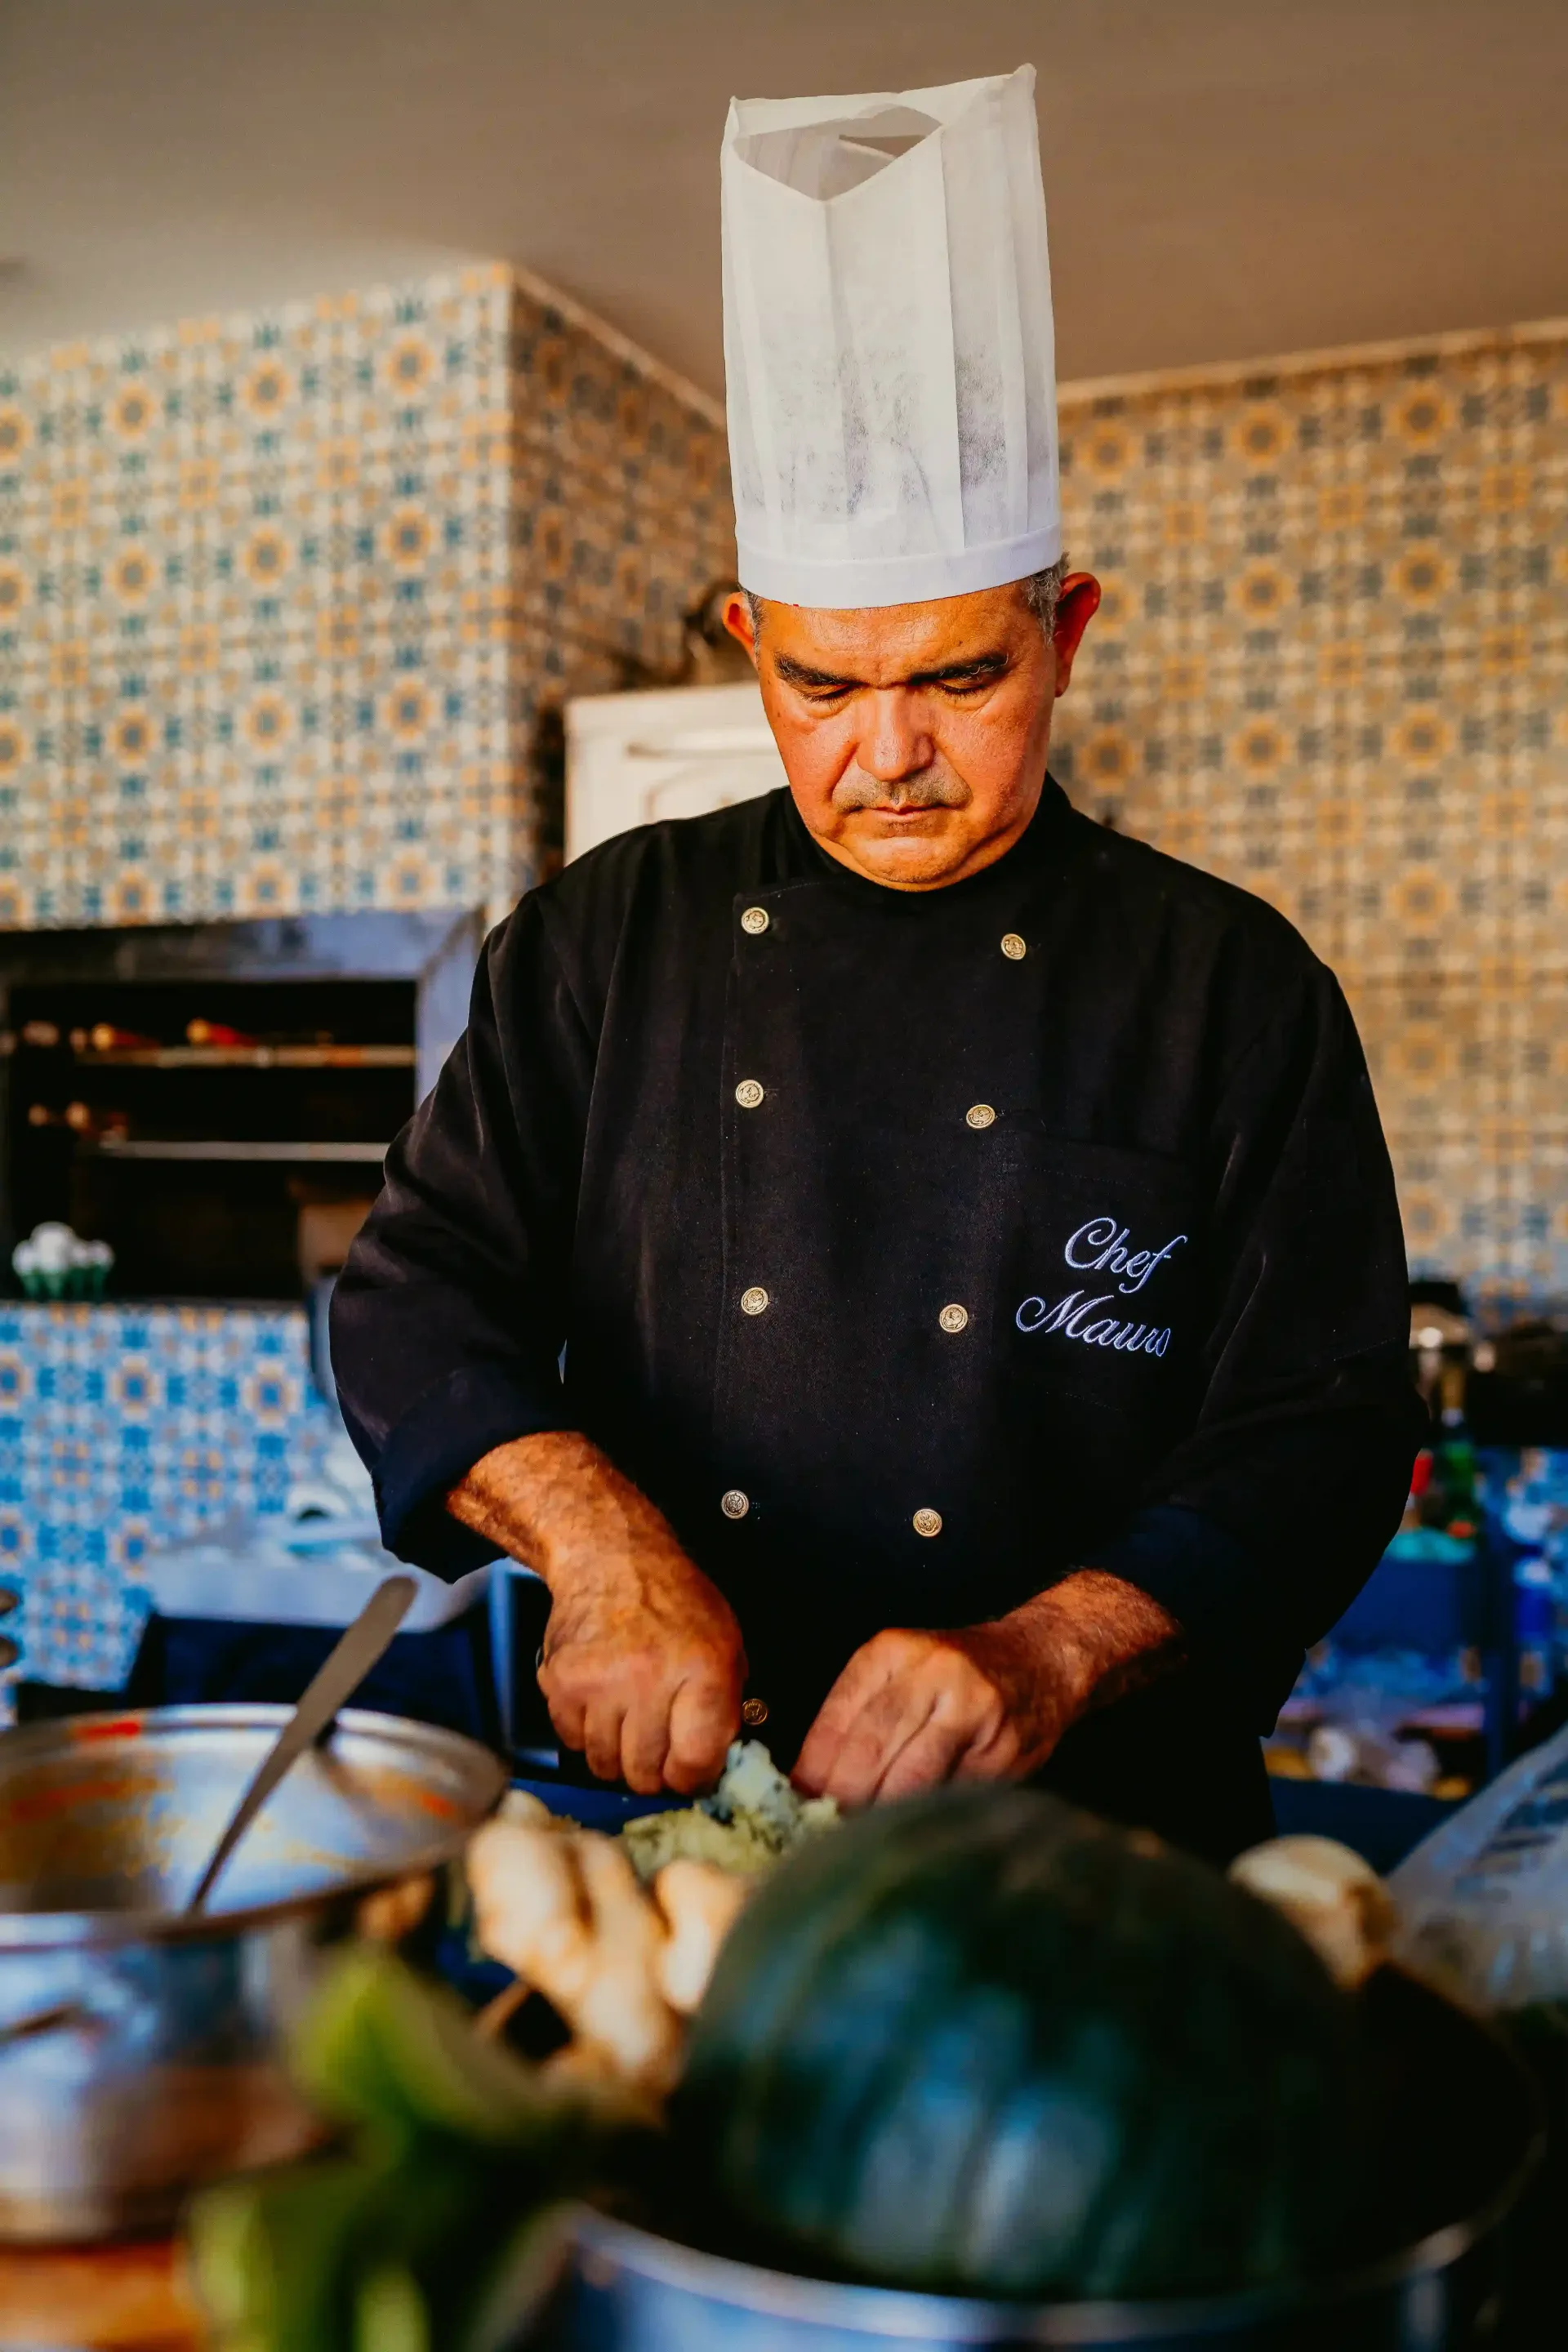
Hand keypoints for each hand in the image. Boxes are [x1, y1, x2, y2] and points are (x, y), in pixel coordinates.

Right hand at [539, 1541, 744, 1795]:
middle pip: (646, 1774)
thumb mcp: (726, 1643)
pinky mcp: (560, 1683)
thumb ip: (726, 1705)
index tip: (689, 1771)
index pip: (696, 1760)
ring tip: (628, 1719)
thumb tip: (716, 1764)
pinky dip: (586, 1733)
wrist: (611, 1557)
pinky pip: (571, 1742)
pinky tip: (601, 1702)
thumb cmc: (673, 1600)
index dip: (694, 1777)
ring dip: (618, 1755)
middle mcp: (648, 1678)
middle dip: (654, 1772)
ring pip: (605, 1765)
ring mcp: (599, 1682)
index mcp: (702, 1668)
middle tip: (657, 1748)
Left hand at [793, 1571, 1182, 1807]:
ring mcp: (971, 1709)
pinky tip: (909, 1833)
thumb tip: (806, 1788)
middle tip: (820, 1836)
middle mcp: (930, 1672)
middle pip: (868, 1751)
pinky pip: (950, 1795)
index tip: (793, 1809)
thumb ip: (856, 1720)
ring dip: (880, 1816)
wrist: (1042, 1660)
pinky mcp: (1002, 1748)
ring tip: (859, 1843)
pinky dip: (924, 1819)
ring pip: (909, 1779)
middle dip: (841, 1801)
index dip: (812, 1773)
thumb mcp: (899, 1674)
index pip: (836, 1721)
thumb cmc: (956, 1676)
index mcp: (889, 1652)